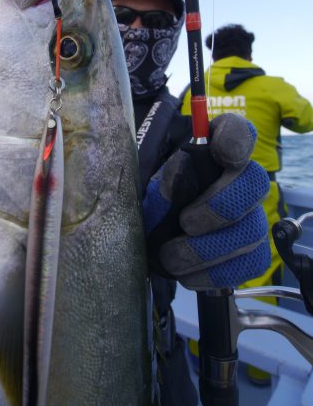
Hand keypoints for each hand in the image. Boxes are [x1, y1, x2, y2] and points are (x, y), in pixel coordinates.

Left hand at [143, 113, 270, 289]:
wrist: (156, 230)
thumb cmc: (157, 198)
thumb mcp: (151, 185)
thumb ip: (163, 182)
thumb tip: (175, 187)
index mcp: (217, 148)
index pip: (238, 131)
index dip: (235, 140)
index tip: (219, 151)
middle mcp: (243, 177)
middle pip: (254, 183)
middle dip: (219, 207)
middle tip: (185, 222)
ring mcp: (252, 214)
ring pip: (251, 230)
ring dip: (208, 250)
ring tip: (172, 258)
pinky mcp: (253, 250)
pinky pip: (251, 264)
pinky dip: (216, 273)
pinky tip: (188, 274)